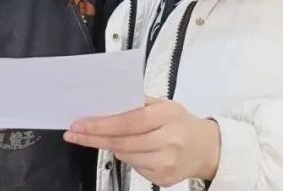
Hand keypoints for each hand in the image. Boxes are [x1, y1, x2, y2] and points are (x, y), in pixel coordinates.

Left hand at [64, 98, 220, 186]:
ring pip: (125, 156)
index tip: (80, 125)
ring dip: (112, 147)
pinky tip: (135, 149)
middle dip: (94, 138)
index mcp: (167, 115)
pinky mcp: (163, 178)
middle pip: (122, 142)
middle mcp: (169, 139)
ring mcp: (167, 162)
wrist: (206, 148)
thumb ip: (136, 103)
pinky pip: (134, 168)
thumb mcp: (164, 104)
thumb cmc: (181, 123)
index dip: (100, 125)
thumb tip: (105, 104)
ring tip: (109, 138)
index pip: (127, 122)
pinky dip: (128, 157)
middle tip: (75, 134)